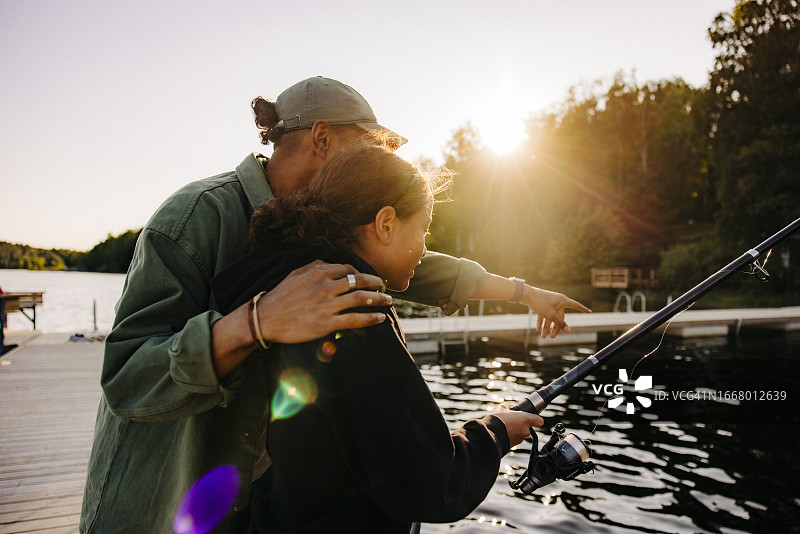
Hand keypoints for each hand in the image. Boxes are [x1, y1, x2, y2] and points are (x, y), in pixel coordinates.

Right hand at [257, 260, 390, 343]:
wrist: (265, 319)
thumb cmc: (279, 296)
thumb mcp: (295, 274)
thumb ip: (315, 266)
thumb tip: (330, 264)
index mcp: (318, 272)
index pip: (349, 269)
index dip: (363, 274)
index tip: (369, 279)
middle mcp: (325, 287)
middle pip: (359, 282)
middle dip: (376, 284)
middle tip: (384, 288)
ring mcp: (326, 305)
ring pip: (361, 299)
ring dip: (378, 299)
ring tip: (388, 302)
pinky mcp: (326, 324)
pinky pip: (354, 319)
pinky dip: (370, 318)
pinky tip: (380, 318)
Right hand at [490, 404, 542, 447]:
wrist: (490, 435)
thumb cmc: (497, 420)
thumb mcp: (501, 408)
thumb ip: (508, 407)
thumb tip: (508, 408)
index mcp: (526, 419)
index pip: (539, 421)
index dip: (536, 420)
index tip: (533, 419)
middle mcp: (525, 430)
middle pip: (527, 427)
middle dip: (520, 425)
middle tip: (511, 421)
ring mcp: (520, 439)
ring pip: (520, 434)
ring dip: (515, 431)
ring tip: (504, 427)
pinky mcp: (514, 445)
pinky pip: (514, 440)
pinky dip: (510, 437)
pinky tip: (502, 433)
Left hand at [522, 287, 590, 338]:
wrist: (525, 294)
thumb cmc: (539, 302)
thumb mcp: (550, 314)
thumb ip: (560, 323)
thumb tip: (569, 331)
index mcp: (562, 300)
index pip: (576, 305)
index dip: (582, 309)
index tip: (589, 311)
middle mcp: (557, 300)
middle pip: (560, 316)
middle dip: (556, 328)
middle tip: (552, 338)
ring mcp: (549, 302)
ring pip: (551, 317)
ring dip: (547, 327)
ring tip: (543, 336)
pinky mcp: (542, 304)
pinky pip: (544, 314)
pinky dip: (541, 321)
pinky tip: (537, 329)